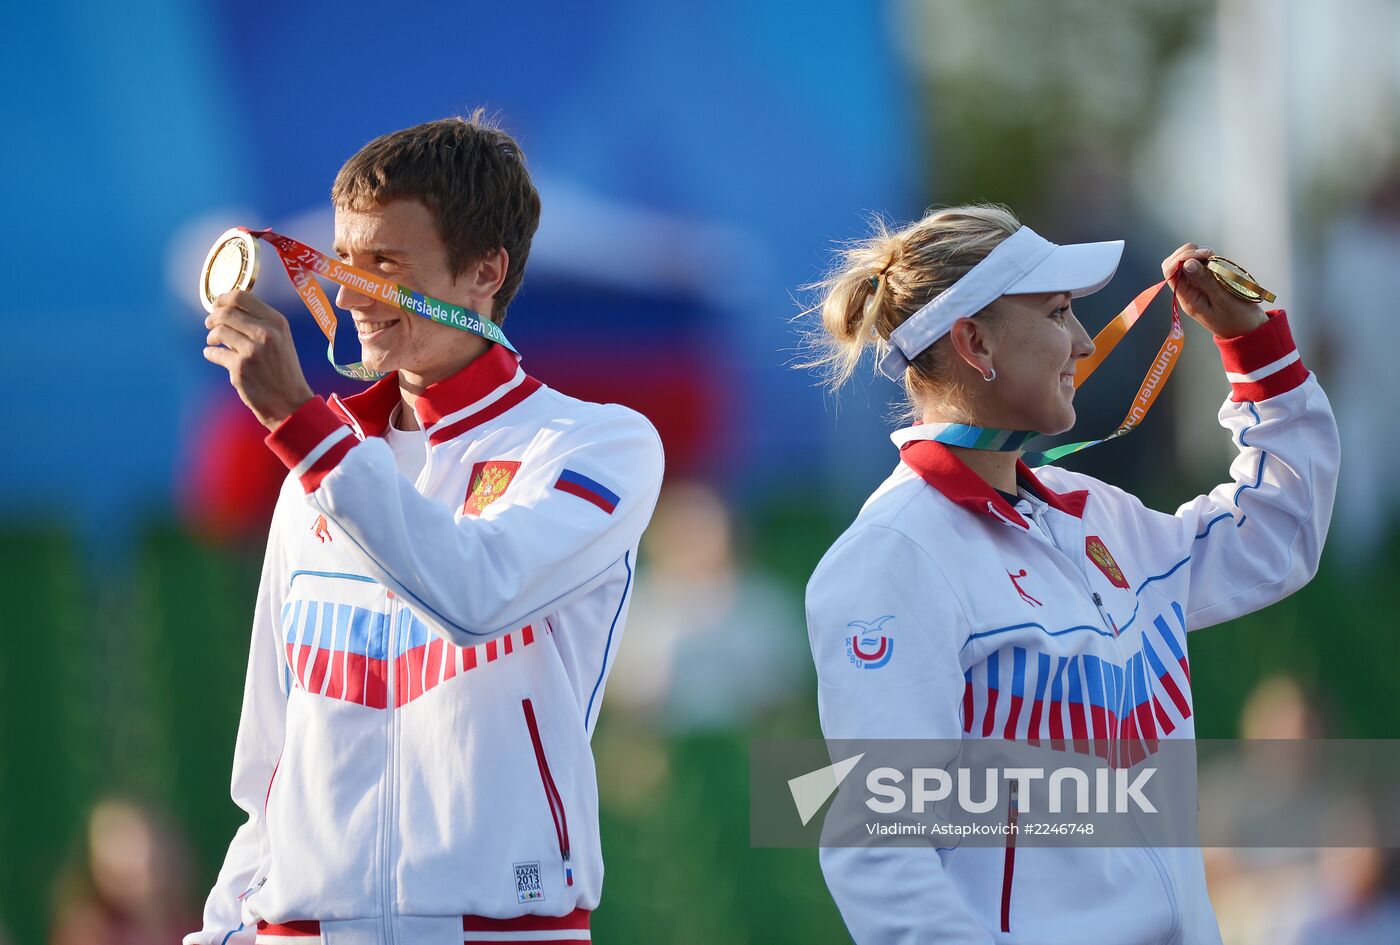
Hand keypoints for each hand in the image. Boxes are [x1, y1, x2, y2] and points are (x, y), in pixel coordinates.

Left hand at [203, 290, 314, 429]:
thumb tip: (225, 310)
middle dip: (213, 317)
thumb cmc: (282, 369)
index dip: (223, 299)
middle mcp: (266, 333)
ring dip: (211, 336)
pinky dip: (211, 353)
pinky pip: (215, 353)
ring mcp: (253, 350)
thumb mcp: (280, 339)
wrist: (290, 402)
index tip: (217, 305)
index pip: (241, 297)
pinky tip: (213, 355)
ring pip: (218, 331)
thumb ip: (259, 322)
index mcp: (277, 322)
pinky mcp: (240, 368)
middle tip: (210, 324)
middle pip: (226, 312)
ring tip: (213, 342)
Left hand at [1161, 243, 1268, 338]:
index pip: (1170, 272)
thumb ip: (1205, 281)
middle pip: (1175, 264)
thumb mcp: (1223, 300)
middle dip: (1189, 253)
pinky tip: (1220, 263)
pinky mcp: (1208, 282)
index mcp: (1188, 298)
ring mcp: (1198, 286)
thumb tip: (1187, 264)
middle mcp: (1189, 291)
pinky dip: (1209, 259)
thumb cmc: (1239, 320)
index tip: (1202, 255)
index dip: (1182, 258)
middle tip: (1209, 253)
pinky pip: (1203, 265)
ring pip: (1188, 262)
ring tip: (1216, 259)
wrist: (1251, 330)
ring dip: (1200, 255)